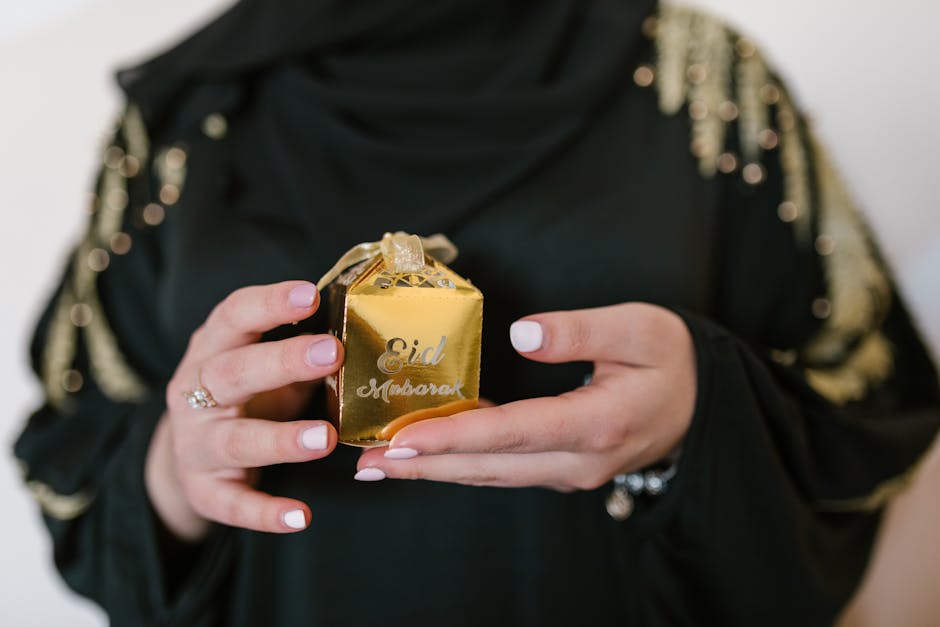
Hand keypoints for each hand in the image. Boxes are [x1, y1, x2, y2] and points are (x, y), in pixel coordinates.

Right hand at [146, 281, 342, 540]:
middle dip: (282, 361)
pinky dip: (265, 513)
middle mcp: (194, 391)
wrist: (191, 451)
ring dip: (280, 439)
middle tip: (332, 352)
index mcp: (212, 348)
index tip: (310, 294)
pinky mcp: (204, 489)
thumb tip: (367, 322)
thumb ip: (301, 346)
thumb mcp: (263, 363)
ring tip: (325, 438)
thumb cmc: (246, 393)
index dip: (269, 304)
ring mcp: (195, 442)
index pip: (233, 316)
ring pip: (234, 440)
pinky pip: (232, 503)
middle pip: (233, 373)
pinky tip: (301, 517)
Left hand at [356, 303, 695, 491]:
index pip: (513, 432)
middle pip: (490, 466)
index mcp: (598, 423)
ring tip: (382, 465)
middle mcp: (579, 459)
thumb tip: (520, 333)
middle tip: (368, 462)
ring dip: (436, 470)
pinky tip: (429, 455)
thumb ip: (579, 330)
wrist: (703, 402)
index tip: (403, 440)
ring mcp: (571, 470)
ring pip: (493, 475)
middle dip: (425, 465)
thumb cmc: (673, 357)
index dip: (454, 437)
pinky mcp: (564, 468)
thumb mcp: (638, 327)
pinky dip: (462, 464)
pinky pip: (505, 470)